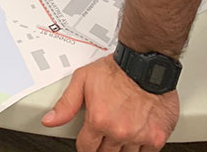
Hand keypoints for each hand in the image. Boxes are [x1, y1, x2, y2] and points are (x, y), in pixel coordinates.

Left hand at [43, 54, 179, 151]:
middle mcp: (118, 131)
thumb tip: (49, 120)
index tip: (88, 139)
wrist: (146, 64)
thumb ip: (66, 104)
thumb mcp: (83, 80)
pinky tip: (136, 132)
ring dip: (120, 146)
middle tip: (105, 129)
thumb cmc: (117, 69)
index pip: (86, 148)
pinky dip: (139, 146)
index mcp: (99, 120)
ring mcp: (138, 136)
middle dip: (102, 144)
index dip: (85, 144)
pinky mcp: (156, 138)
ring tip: (120, 128)